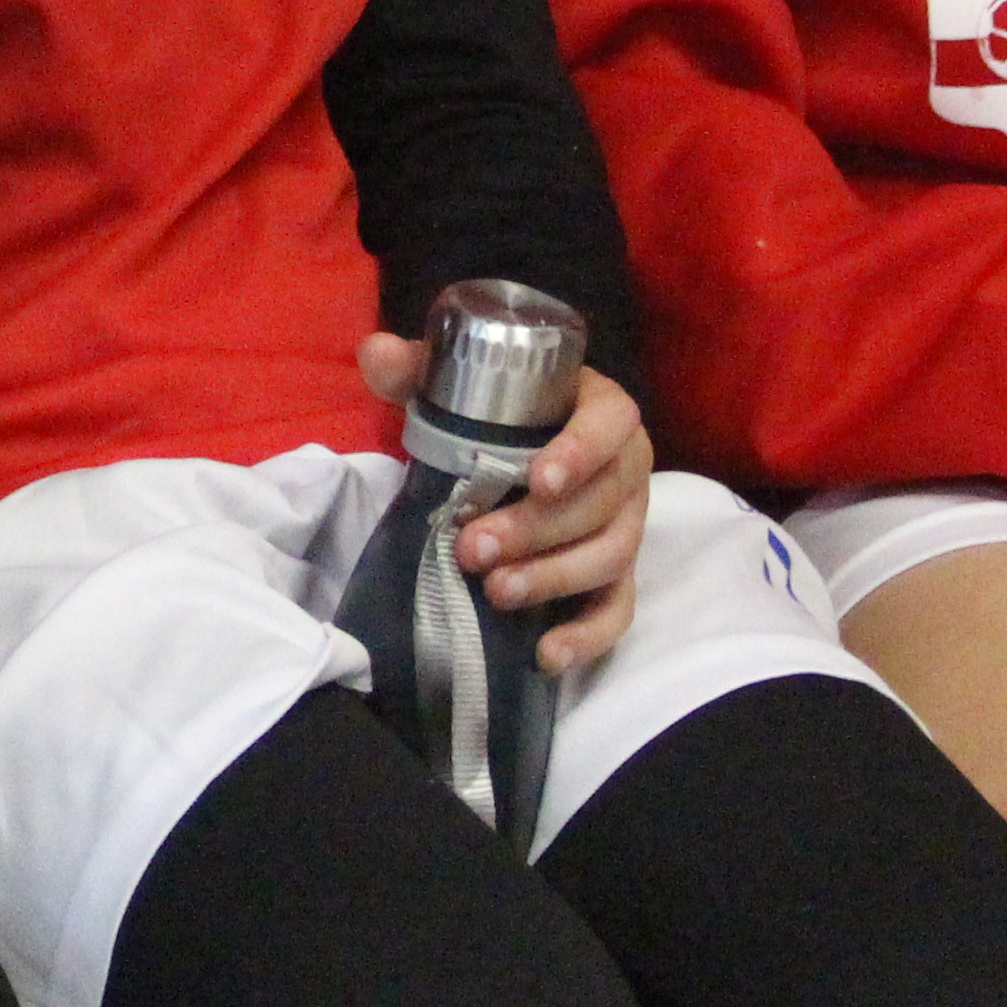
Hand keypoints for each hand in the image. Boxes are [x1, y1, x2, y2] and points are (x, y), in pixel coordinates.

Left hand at [356, 335, 651, 673]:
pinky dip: (587, 637)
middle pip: (603, 504)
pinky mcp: (619, 578)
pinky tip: (546, 655)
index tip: (538, 479)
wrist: (520, 452)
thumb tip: (377, 351)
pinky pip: (618, 612)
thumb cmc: (498, 414)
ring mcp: (629, 527)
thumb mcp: (460, 384)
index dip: (582, 451)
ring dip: (554, 578)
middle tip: (474, 547)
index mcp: (602, 411)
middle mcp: (627, 470)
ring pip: (612, 558)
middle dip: (538, 530)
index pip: (612, 423)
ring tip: (496, 592)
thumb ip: (418, 367)